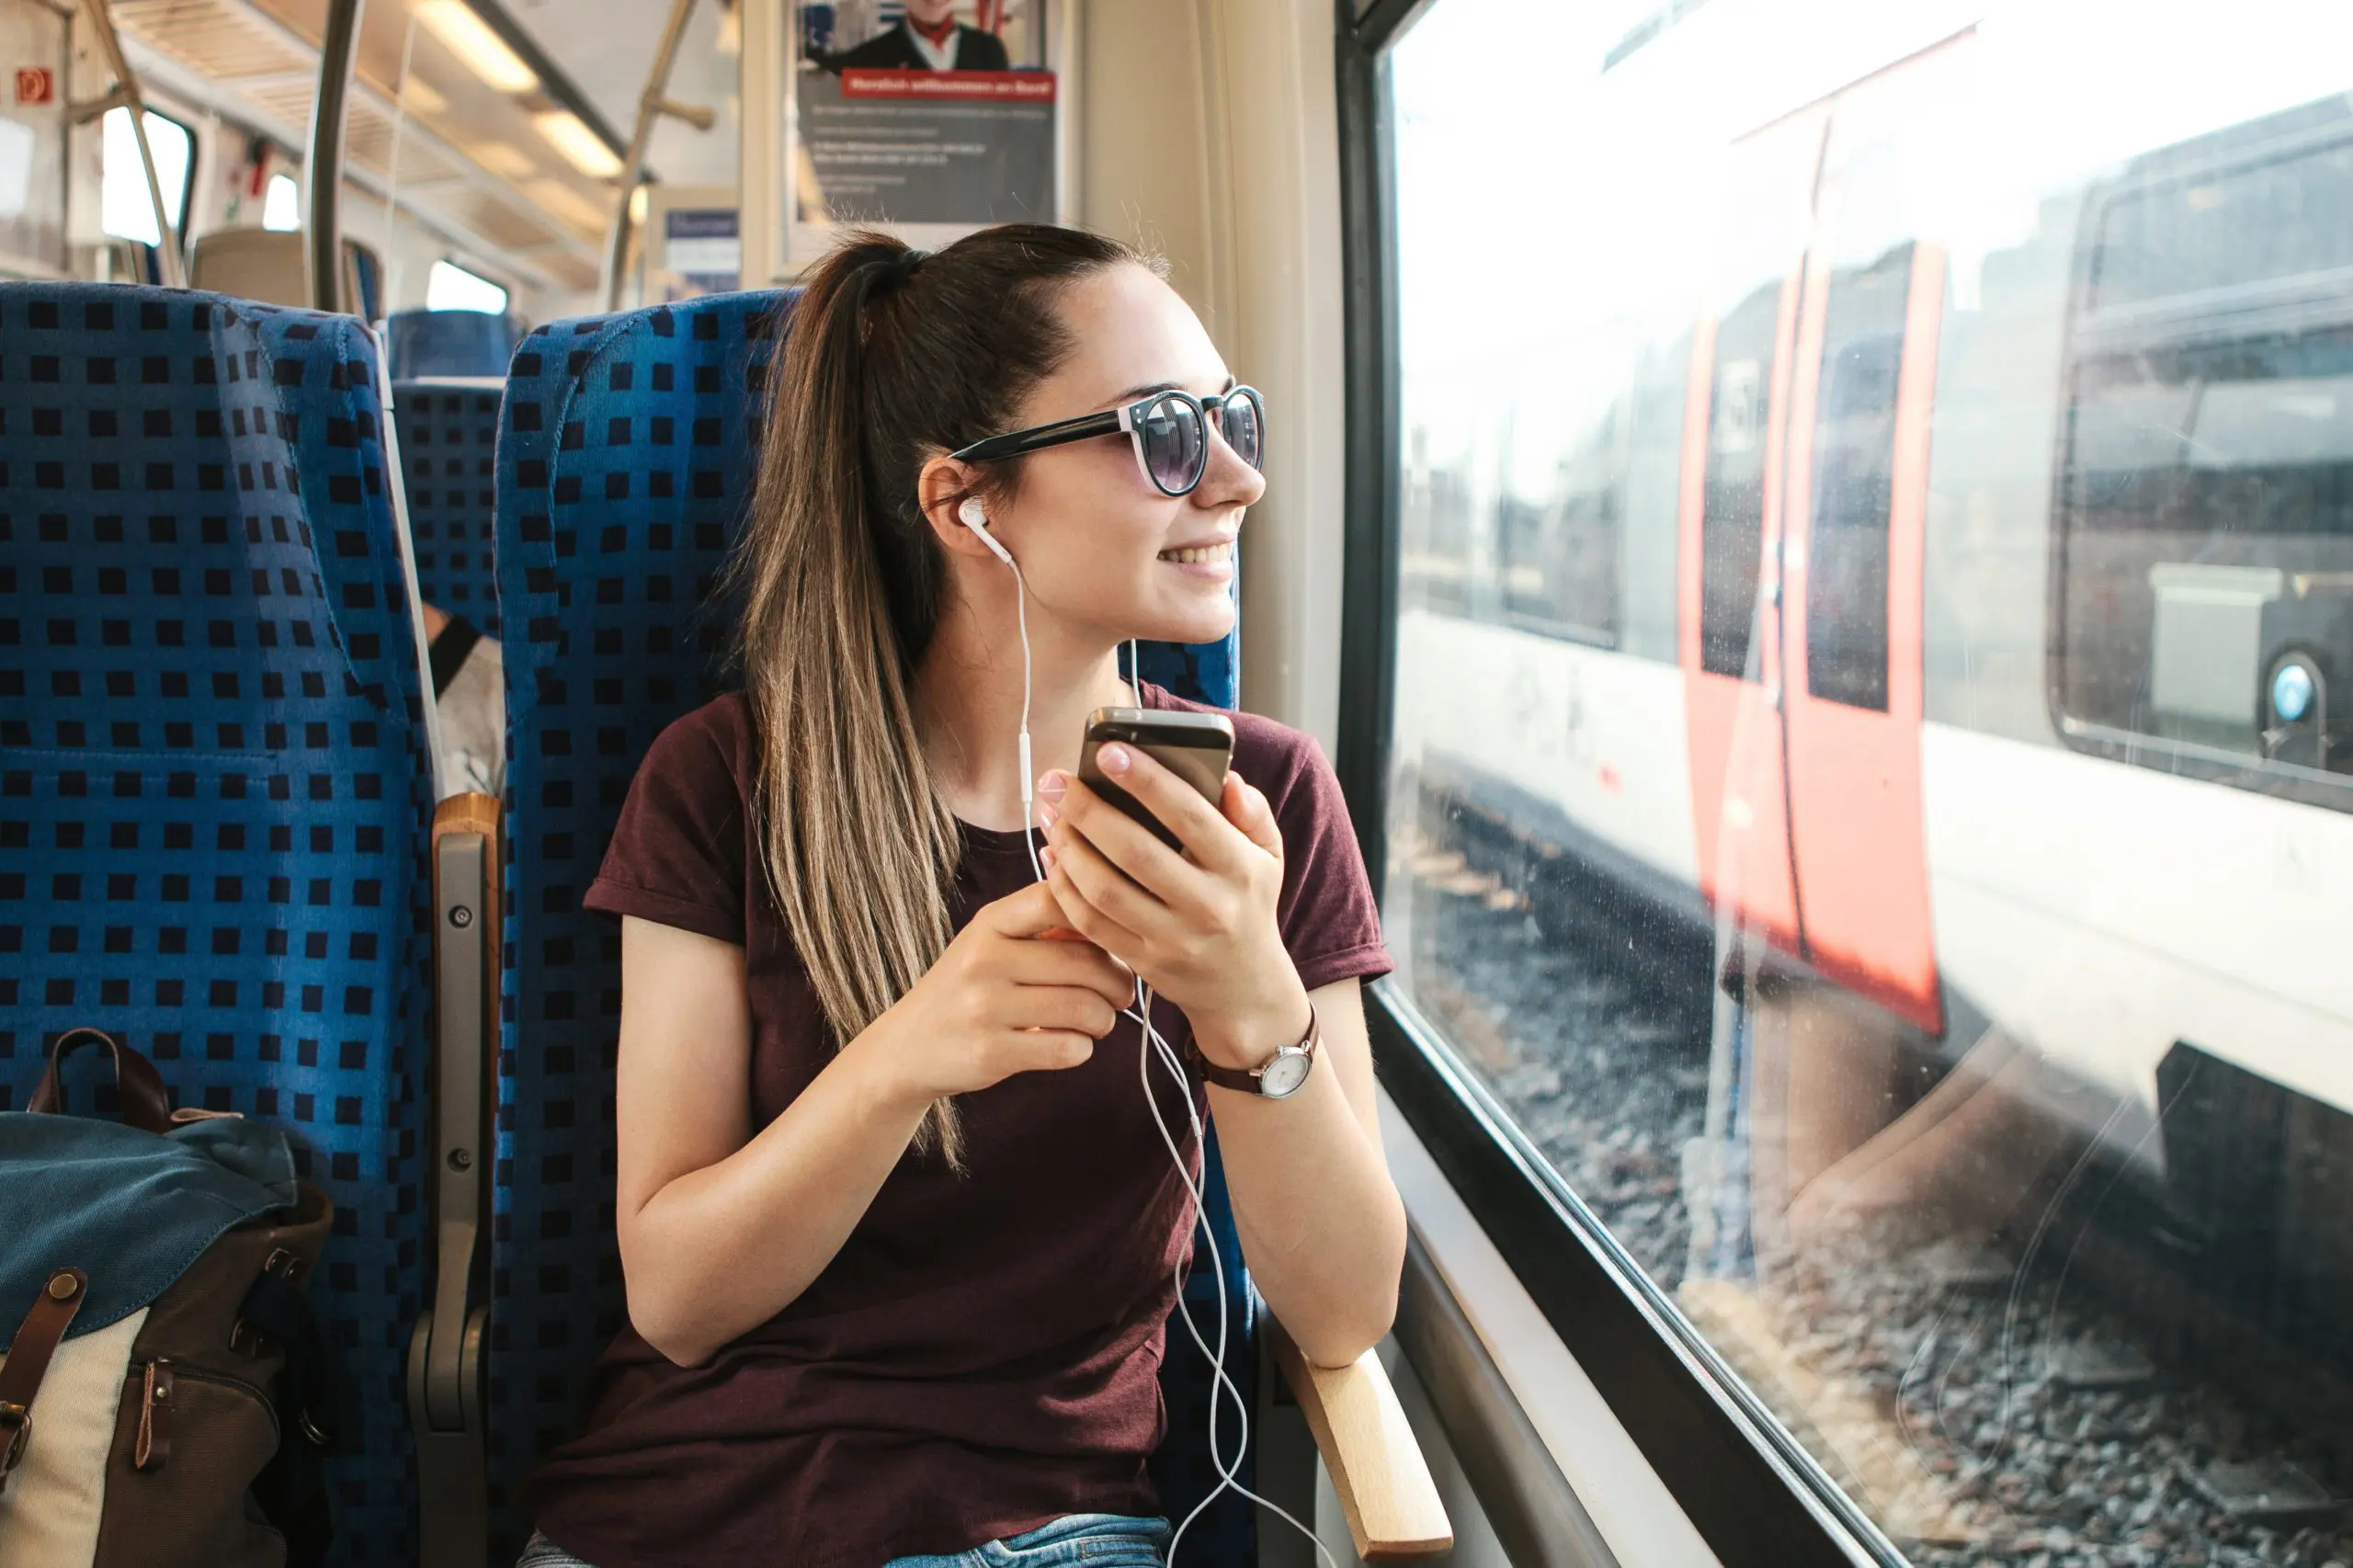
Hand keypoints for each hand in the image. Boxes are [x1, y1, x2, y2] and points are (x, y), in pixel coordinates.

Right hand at [854, 881, 1134, 1105]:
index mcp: (990, 923)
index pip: (1060, 898)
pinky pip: (1068, 1049)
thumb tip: (1117, 922)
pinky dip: (1082, 1049)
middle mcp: (985, 958)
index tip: (1116, 940)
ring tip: (1098, 1021)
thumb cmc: (966, 990)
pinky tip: (1072, 1044)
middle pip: (1086, 962)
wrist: (905, 1048)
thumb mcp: (991, 944)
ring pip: (1084, 1008)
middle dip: (1118, 982)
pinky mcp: (990, 1053)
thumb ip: (1046, 928)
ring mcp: (984, 1007)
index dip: (1101, 916)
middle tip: (1121, 994)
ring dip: (1105, 1020)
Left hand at [1035, 744, 1309, 1071]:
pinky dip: (1065, 888)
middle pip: (1135, 852)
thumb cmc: (1248, 906)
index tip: (1109, 750)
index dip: (1146, 780)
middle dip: (1087, 810)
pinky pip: (1092, 924)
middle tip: (1056, 780)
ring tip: (1050, 813)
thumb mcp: (1267, 858)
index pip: (1189, 816)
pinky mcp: (1143, 963)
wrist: (1244, 990)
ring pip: (1105, 890)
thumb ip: (1253, 814)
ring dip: (1069, 847)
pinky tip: (1053, 856)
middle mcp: (1207, 906)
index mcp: (1239, 869)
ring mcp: (1172, 940)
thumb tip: (1227, 778)